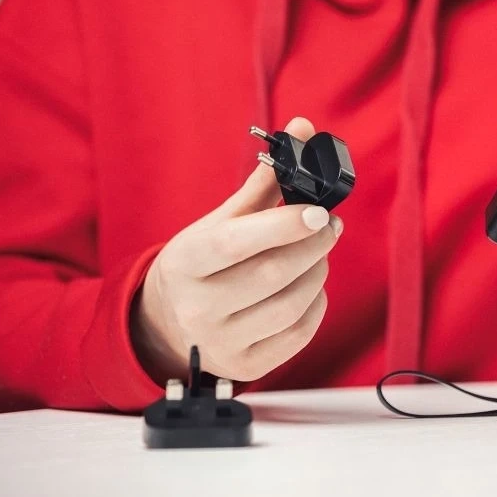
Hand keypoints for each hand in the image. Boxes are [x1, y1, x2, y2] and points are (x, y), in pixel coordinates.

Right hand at [131, 117, 340, 383]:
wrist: (167, 325)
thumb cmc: (203, 262)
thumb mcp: (221, 221)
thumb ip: (266, 181)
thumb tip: (305, 130)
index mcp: (187, 262)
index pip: (239, 243)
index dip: (284, 226)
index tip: (319, 211)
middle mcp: (199, 308)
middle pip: (274, 275)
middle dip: (313, 246)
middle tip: (329, 226)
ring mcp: (222, 343)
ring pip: (291, 305)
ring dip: (317, 273)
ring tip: (317, 254)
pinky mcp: (246, 367)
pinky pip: (298, 335)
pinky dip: (315, 305)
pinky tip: (310, 287)